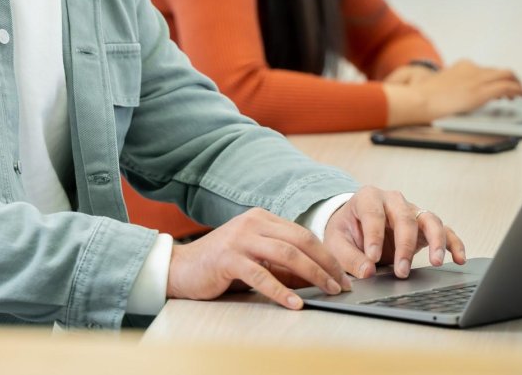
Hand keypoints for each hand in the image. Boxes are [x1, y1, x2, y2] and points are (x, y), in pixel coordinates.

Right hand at [166, 208, 350, 309]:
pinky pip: (262, 275)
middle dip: (325, 264)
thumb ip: (282, 265)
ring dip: (312, 275)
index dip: (326, 255)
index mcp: (261, 218)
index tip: (341, 275)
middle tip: (340, 284)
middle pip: (300, 240)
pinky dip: (281, 291)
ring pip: (286, 254)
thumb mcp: (255, 259)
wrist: (180, 267)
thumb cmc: (219, 265)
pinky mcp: (228, 258)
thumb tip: (316, 279)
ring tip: (327, 291)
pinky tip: (295, 304)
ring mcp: (240, 238)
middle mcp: (252, 223)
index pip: (303, 233)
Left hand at [323, 185, 466, 279]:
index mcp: (368, 198)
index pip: (374, 214)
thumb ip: (349, 257)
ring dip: (435, 241)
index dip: (374, 236)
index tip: (372, 258)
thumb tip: (367, 271)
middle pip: (405, 217)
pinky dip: (453, 243)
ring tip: (436, 262)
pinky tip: (458, 259)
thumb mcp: (336, 242)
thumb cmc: (347, 231)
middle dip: (404, 245)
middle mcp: (393, 200)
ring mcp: (412, 211)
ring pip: (429, 220)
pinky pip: (444, 231)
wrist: (355, 226)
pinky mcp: (424, 226)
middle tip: (401, 271)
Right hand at [385, 58, 521, 124]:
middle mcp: (472, 68)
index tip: (499, 86)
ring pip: (507, 76)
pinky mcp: (482, 91)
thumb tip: (457, 96)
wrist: (419, 100)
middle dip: (511, 80)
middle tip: (516, 90)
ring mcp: (478, 79)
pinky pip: (507, 87)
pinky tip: (521, 96)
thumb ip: (452, 86)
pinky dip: (517, 90)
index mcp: (462, 66)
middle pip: (500, 71)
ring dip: (517, 85)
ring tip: (520, 94)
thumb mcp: (440, 86)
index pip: (486, 70)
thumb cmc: (424, 98)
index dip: (496, 78)